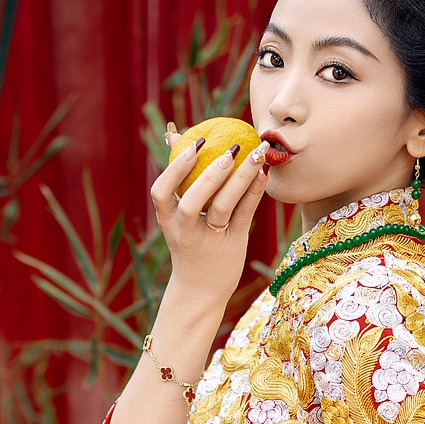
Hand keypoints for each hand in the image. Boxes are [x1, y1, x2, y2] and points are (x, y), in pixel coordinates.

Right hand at [151, 121, 269, 312]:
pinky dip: (254, 193)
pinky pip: (244, 216)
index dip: (175, 167)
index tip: (194, 144)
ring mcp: (209, 241)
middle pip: (191, 202)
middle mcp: (185, 232)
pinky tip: (263, 173)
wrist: (199, 290)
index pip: (161, 192)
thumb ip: (178, 176)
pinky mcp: (232, 246)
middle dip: (209, 174)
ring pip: (221, 208)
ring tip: (255, 154)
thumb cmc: (189, 242)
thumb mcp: (176, 215)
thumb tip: (173, 133)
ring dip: (239, 179)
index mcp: (167, 221)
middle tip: (229, 149)